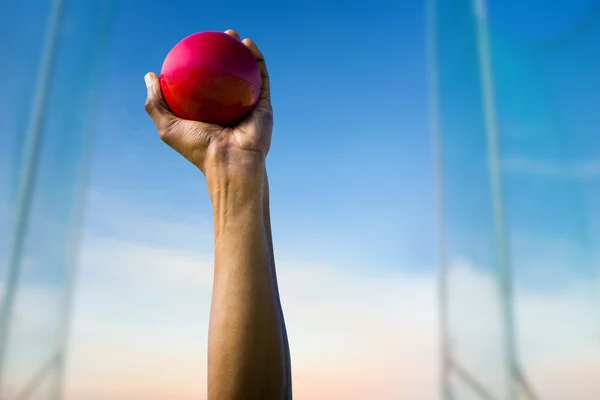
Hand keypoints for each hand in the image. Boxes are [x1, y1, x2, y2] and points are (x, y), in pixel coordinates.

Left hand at [144, 29, 272, 179]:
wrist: (231, 163)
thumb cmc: (199, 148)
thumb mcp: (168, 126)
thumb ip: (156, 103)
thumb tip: (150, 75)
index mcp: (209, 114)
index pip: (202, 85)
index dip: (198, 66)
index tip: (192, 50)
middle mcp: (229, 109)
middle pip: (225, 76)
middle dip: (221, 54)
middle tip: (213, 38)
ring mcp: (248, 106)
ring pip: (246, 73)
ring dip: (241, 52)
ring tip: (232, 35)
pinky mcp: (264, 105)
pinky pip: (261, 78)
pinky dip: (257, 60)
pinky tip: (248, 44)